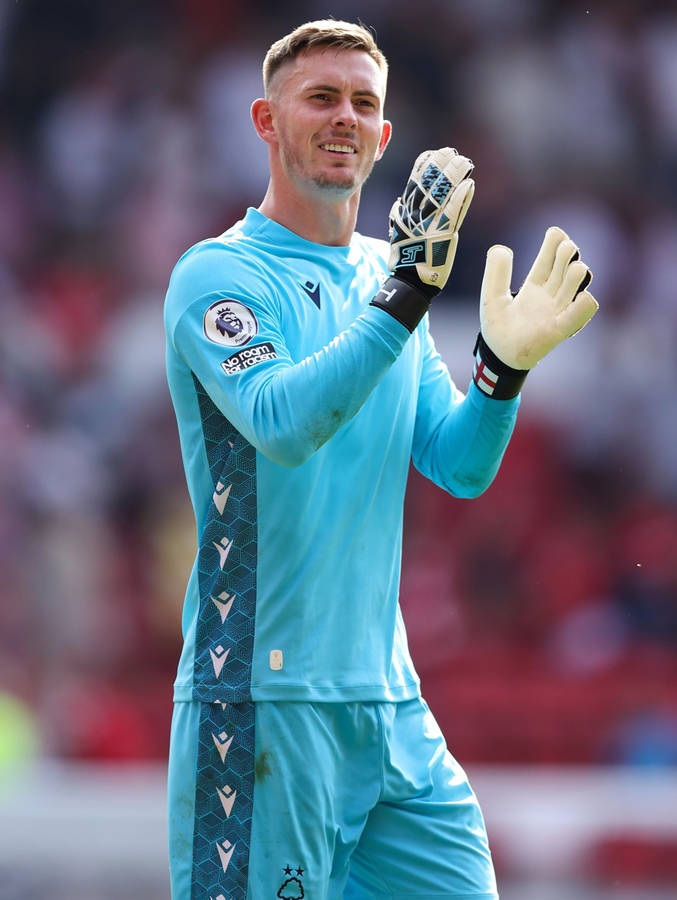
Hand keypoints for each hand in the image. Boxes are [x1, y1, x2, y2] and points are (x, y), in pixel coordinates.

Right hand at [388, 148, 473, 296]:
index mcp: (406, 212)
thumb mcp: (398, 233)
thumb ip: (399, 216)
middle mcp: (417, 213)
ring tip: (465, 162)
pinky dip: (461, 197)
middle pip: (429, 182)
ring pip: (442, 193)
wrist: (411, 281)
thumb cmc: (406, 260)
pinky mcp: (443, 234)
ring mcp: (430, 222)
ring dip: (454, 175)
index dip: (425, 165)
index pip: (414, 181)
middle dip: (440, 164)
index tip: (435, 153)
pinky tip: (469, 184)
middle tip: (451, 152)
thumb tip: (399, 202)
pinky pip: (454, 212)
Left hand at [480, 226, 598, 369]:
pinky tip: (581, 297)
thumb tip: (501, 249)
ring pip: (577, 284)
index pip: (550, 257)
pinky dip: (584, 304)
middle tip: (565, 250)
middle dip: (569, 253)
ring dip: (577, 273)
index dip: (555, 243)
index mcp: (535, 285)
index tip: (555, 234)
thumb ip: (495, 274)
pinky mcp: (559, 329)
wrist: (499, 357)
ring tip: (574, 268)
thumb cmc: (498, 328)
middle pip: (567, 265)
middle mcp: (550, 295)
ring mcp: (557, 311)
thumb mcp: (491, 297)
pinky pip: (580, 313)